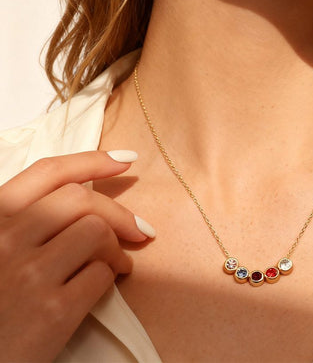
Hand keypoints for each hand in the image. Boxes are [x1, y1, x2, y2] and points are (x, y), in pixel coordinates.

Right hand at [0, 150, 153, 361]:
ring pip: (96, 232)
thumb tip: (86, 199)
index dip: (92, 161)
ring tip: (119, 263)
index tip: (125, 159)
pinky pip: (102, 274)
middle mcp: (6, 240)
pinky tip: (108, 285)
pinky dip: (112, 276)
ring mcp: (28, 275)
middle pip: (81, 199)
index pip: (48, 173)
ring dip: (117, 247)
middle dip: (119, 212)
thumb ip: (28, 223)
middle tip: (140, 229)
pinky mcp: (52, 312)